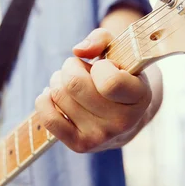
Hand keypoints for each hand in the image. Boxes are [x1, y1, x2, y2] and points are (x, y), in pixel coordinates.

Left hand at [35, 28, 151, 152]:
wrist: (130, 115)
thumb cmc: (123, 75)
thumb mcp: (121, 52)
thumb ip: (102, 39)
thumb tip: (78, 50)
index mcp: (140, 97)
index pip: (109, 81)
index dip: (100, 67)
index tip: (105, 66)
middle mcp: (122, 122)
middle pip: (74, 84)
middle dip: (71, 67)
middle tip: (80, 68)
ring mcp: (101, 137)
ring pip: (58, 95)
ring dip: (59, 80)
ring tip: (73, 83)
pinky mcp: (81, 146)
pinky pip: (48, 119)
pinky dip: (44, 100)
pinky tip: (54, 94)